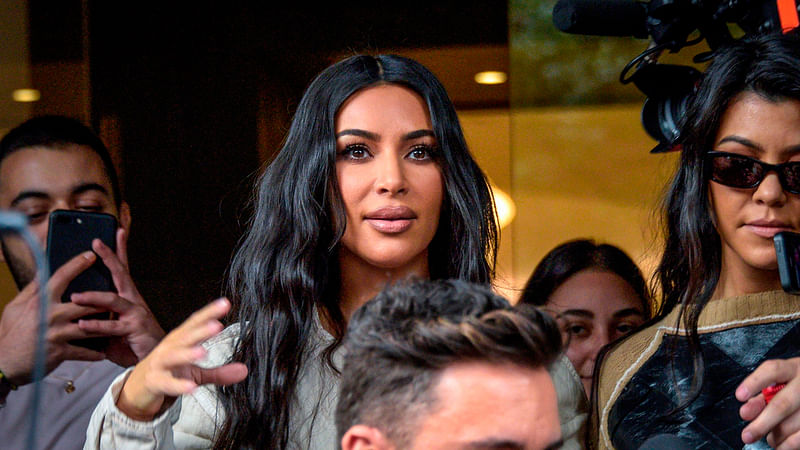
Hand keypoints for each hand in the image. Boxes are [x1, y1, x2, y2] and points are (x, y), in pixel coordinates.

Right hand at [0, 251, 107, 385]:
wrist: (2, 363)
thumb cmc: (9, 333)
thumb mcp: (15, 307)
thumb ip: (32, 289)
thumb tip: (43, 270)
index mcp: (39, 301)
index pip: (60, 276)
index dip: (77, 264)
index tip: (91, 255)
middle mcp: (50, 315)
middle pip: (85, 303)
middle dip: (103, 299)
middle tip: (118, 294)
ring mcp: (56, 334)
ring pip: (90, 326)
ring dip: (105, 326)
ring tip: (119, 323)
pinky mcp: (59, 352)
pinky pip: (84, 351)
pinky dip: (94, 353)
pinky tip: (103, 352)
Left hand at [72, 229, 164, 365]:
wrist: (153, 360)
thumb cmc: (131, 342)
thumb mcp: (112, 326)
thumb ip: (98, 315)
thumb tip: (74, 309)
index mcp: (128, 297)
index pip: (122, 269)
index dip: (118, 251)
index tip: (116, 231)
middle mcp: (133, 300)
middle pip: (121, 274)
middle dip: (110, 257)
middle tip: (97, 243)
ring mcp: (135, 313)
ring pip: (113, 299)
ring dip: (93, 297)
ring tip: (75, 296)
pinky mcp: (134, 328)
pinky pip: (112, 325)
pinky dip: (96, 325)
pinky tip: (82, 325)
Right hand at [115, 298, 247, 420]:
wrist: (137, 390)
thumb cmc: (167, 372)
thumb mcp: (195, 372)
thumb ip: (219, 372)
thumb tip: (244, 370)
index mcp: (180, 340)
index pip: (195, 323)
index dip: (209, 313)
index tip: (225, 304)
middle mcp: (169, 348)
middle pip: (185, 336)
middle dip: (200, 330)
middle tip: (217, 325)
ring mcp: (159, 364)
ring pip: (173, 356)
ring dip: (187, 353)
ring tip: (202, 352)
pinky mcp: (153, 382)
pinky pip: (166, 383)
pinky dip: (178, 385)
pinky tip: (191, 387)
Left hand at [737, 357, 799, 448]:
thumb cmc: (797, 388)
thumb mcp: (782, 382)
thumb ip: (763, 395)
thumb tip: (747, 412)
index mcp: (793, 369)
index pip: (772, 370)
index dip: (754, 383)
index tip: (739, 396)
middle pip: (782, 404)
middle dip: (762, 423)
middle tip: (747, 435)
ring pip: (793, 424)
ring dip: (776, 436)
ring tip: (770, 439)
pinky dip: (789, 445)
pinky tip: (781, 446)